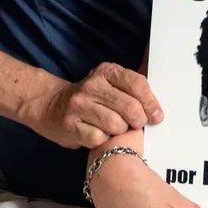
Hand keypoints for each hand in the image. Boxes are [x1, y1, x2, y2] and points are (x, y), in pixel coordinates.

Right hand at [20, 62, 162, 148]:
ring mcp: (79, 105)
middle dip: (138, 121)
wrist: (50, 106)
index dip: (151, 103)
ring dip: (120, 132)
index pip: (137, 84)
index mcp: (106, 72)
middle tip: (135, 125)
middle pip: (130, 108)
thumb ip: (132, 82)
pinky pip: (99, 138)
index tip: (157, 116)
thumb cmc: (90, 97)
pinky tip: (99, 135)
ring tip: (115, 129)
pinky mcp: (71, 125)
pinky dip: (103, 141)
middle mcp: (92, 86)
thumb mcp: (109, 82)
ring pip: (116, 125)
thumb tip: (157, 66)